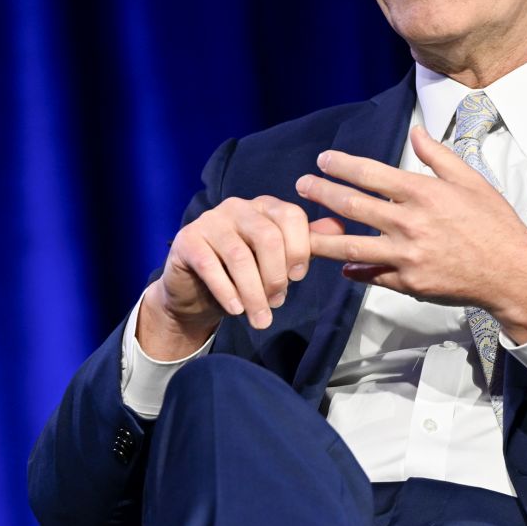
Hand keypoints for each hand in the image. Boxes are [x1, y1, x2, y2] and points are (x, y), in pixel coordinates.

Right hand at [143, 196, 317, 354]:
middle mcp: (237, 207)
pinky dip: (227, 291)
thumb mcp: (277, 260)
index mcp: (264, 207)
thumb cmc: (242, 273)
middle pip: (267, 236)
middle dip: (277, 276)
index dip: (299, 248)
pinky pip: (210, 265)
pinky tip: (236, 309)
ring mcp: (210, 221)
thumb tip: (339, 229)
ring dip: (254, 292)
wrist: (195, 291)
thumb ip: (305, 244)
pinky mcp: (187, 240)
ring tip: (261, 318)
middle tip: (277, 302)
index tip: (299, 278)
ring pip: (240, 256)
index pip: (291, 216)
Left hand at [297, 126, 526, 341]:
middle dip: (322, 193)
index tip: (323, 161)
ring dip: (322, 236)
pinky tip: (341, 265)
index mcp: (423, 192)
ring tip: (301, 231)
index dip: (341, 165)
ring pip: (351, 245)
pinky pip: (372, 276)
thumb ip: (438, 156)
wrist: (513, 273)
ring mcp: (407, 256)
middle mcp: (410, 222)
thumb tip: (416, 132)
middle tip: (302, 186)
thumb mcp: (471, 181)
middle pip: (352, 205)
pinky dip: (353, 270)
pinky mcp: (409, 283)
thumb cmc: (495, 224)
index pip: (370, 173)